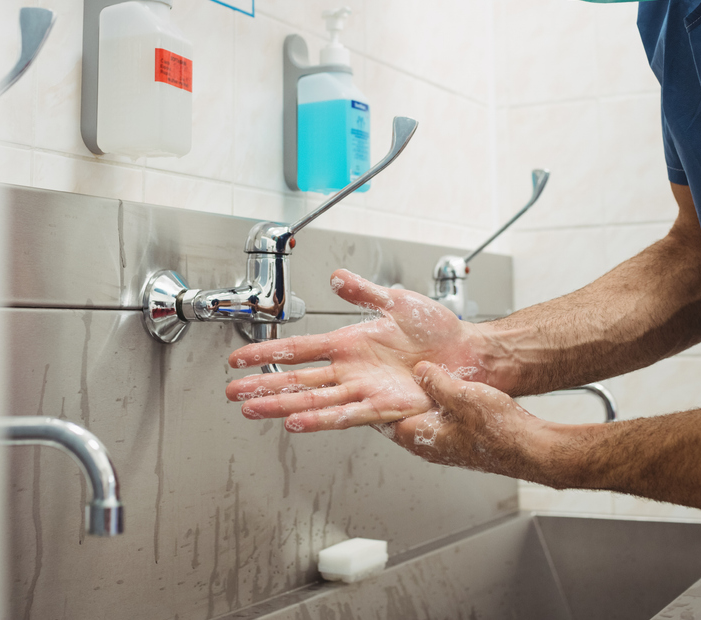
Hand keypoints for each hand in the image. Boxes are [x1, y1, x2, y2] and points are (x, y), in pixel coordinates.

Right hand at [225, 269, 491, 430]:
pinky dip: (319, 419)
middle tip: (232, 392)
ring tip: (252, 410)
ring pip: (312, 400)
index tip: (239, 359)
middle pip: (296, 379)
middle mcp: (350, 370)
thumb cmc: (438, 330)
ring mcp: (363, 390)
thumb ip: (363, 292)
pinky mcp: (382, 407)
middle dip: (262, 385)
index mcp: (348, 344)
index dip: (267, 354)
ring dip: (281, 405)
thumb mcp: (396, 301)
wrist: (468, 353)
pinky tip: (295, 421)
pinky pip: (344, 415)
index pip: (298, 349)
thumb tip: (337, 278)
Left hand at [378, 362, 551, 480]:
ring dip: (418, 399)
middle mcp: (427, 444)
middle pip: (399, 416)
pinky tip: (444, 387)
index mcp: (419, 437)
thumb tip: (420, 371)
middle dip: (394, 396)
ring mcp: (443, 443)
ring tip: (418, 376)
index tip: (364, 383)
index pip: (381, 418)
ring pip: (420, 416)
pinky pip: (438, 417)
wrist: (529, 448)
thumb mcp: (461, 395)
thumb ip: (435, 382)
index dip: (371, 399)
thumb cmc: (499, 432)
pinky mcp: (458, 439)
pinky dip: (435, 402)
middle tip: (388, 374)